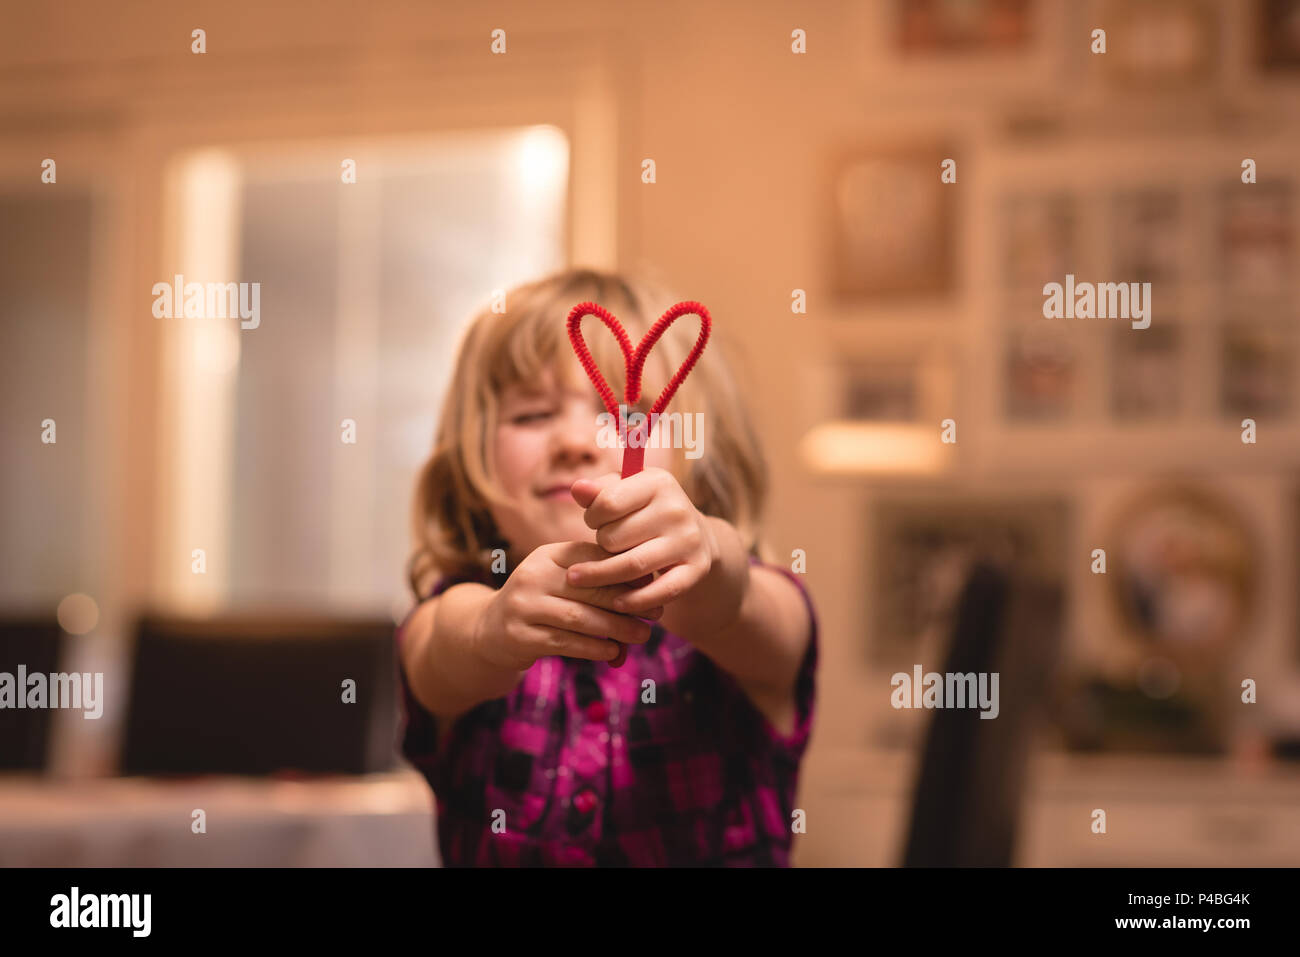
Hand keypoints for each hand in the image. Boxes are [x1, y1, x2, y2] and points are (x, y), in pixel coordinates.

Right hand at [473, 541, 660, 670]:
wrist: (490, 631)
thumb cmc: (541, 603)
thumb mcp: (560, 581)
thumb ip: (595, 578)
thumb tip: (647, 583)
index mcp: (546, 555)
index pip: (592, 558)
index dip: (625, 571)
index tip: (653, 584)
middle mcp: (532, 575)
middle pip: (589, 588)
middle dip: (627, 602)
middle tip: (656, 614)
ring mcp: (523, 606)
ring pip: (580, 617)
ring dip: (617, 629)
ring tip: (642, 635)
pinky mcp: (520, 636)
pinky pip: (565, 642)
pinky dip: (594, 648)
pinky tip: (614, 651)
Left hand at [565, 468, 718, 614]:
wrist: (696, 534)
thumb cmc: (648, 510)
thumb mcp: (627, 490)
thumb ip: (599, 490)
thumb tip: (578, 489)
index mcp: (658, 482)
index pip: (607, 503)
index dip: (592, 516)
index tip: (595, 522)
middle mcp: (676, 509)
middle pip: (615, 537)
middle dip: (600, 545)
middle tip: (602, 547)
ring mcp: (688, 540)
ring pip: (631, 565)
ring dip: (601, 576)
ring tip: (579, 579)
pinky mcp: (697, 569)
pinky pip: (660, 591)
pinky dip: (635, 601)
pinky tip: (616, 604)